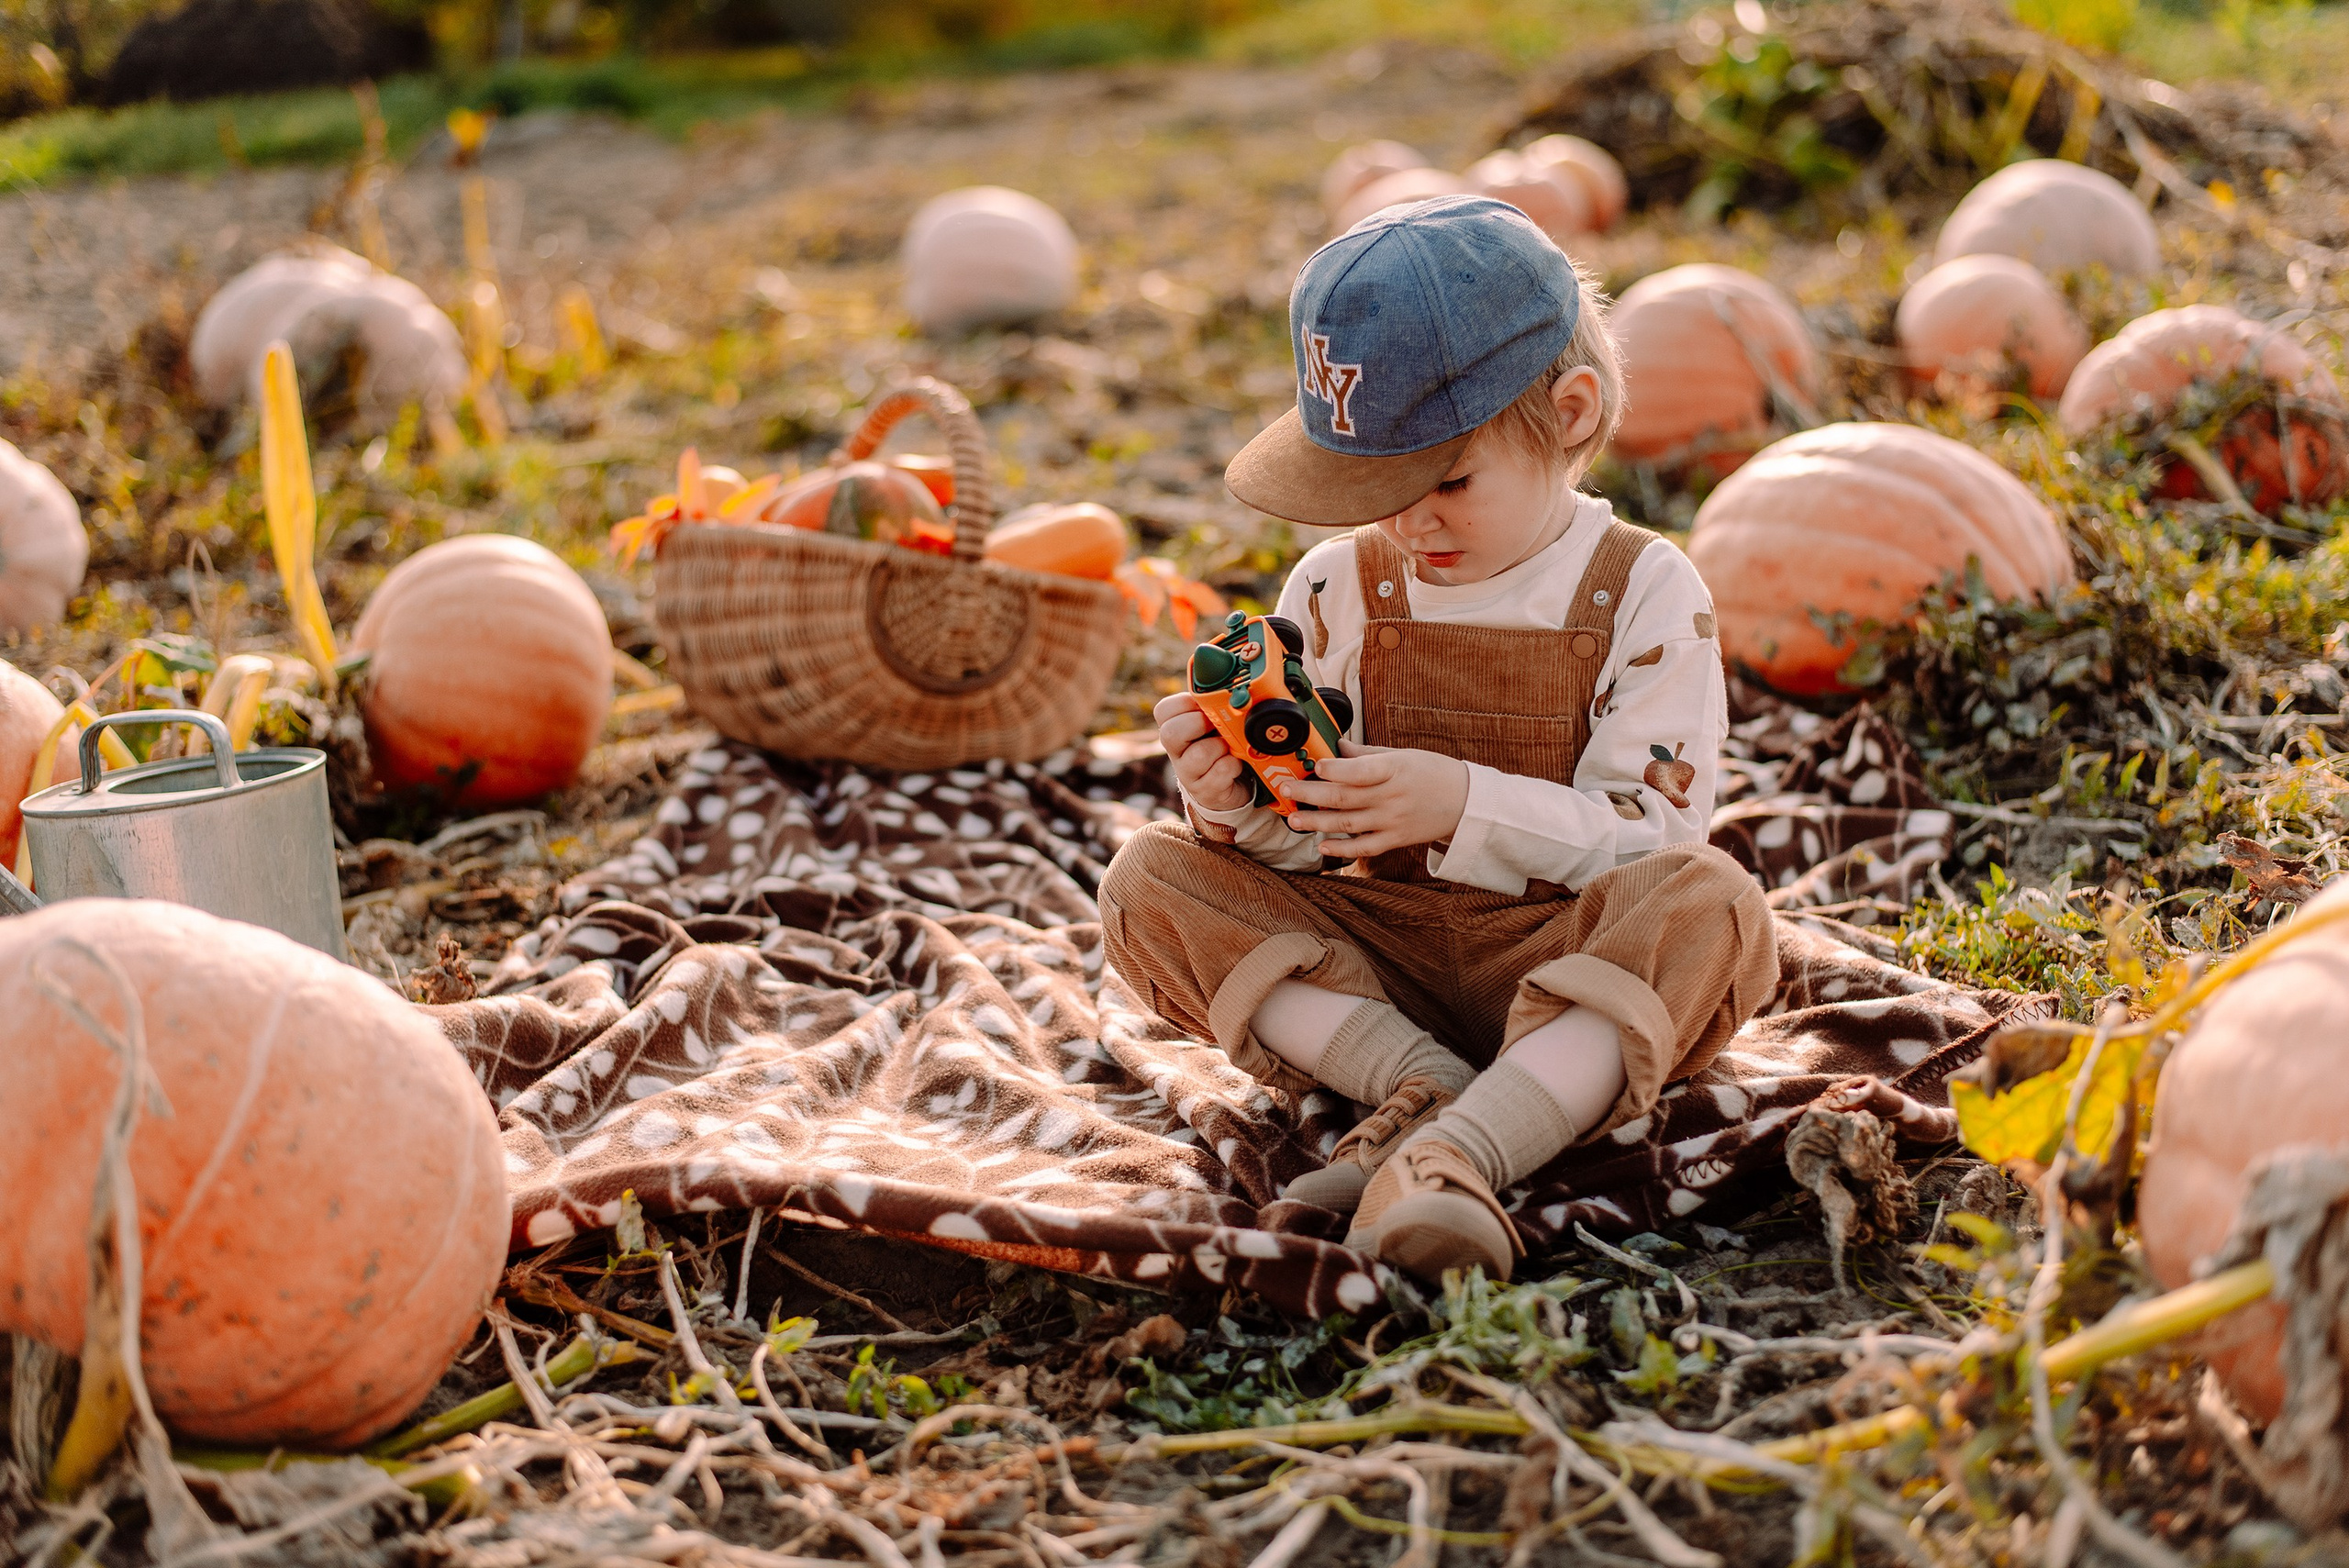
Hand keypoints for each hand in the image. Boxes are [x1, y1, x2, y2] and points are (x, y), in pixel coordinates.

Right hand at [1155, 691, 1250, 812]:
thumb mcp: (1217, 721)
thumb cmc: (1223, 742)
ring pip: (1198, 755)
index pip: (1163, 710)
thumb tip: (1237, 688)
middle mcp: (1176, 751)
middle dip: (1197, 724)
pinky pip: (1219, 773)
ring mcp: (1188, 773)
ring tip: (1230, 747)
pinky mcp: (1205, 791)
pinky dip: (1233, 765)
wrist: (1232, 782)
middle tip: (1215, 725)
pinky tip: (1236, 764)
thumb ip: (1217, 704)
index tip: (1203, 706)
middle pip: (1170, 734)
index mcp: (1176, 727)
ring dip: (1220, 747)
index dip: (1184, 703)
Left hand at [1284, 741, 1468, 858]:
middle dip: (1310, 793)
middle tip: (1285, 789)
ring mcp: (1392, 821)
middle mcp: (1391, 797)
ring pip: (1347, 823)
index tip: (1313, 765)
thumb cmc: (1432, 773)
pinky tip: (1322, 846)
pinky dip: (1342, 849)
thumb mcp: (1402, 755)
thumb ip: (1366, 754)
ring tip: (1293, 819)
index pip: (1360, 771)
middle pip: (1344, 797)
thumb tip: (1337, 748)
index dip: (1334, 769)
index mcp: (1394, 769)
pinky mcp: (1395, 840)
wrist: (1466, 802)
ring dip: (1317, 822)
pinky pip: (1364, 848)